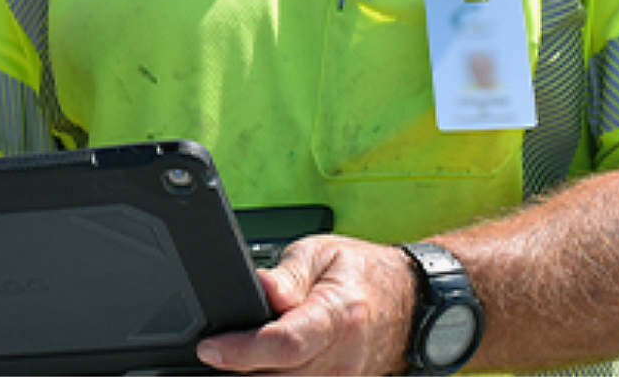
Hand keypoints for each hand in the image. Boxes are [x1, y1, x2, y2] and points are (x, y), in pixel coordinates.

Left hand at [197, 235, 413, 374]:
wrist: (409, 299)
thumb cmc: (363, 274)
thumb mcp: (319, 254)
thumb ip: (286, 276)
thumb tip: (259, 288)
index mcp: (337, 316)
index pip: (286, 345)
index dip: (242, 351)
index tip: (209, 348)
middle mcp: (343, 357)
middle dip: (238, 370)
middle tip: (212, 354)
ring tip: (231, 360)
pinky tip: (257, 369)